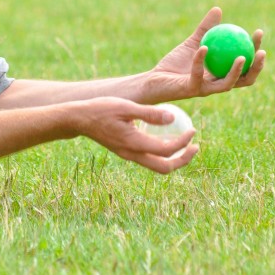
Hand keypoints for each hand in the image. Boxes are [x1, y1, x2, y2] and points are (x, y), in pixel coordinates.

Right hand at [76, 99, 198, 173]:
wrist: (79, 119)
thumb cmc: (101, 109)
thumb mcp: (126, 106)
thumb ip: (149, 113)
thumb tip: (172, 118)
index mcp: (134, 143)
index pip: (166, 150)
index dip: (183, 142)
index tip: (192, 130)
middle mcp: (132, 154)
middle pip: (164, 168)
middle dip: (183, 160)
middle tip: (196, 147)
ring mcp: (128, 155)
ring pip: (157, 166)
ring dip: (174, 159)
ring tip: (186, 145)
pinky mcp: (125, 151)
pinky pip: (149, 158)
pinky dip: (162, 153)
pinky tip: (166, 138)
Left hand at [147, 7, 265, 102]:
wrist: (154, 79)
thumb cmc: (175, 63)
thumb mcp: (193, 42)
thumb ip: (206, 29)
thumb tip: (218, 9)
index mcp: (221, 73)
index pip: (245, 65)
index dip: (256, 51)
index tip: (258, 33)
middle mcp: (217, 83)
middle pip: (245, 79)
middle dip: (257, 66)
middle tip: (261, 50)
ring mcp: (205, 89)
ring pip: (227, 84)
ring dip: (237, 71)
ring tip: (242, 56)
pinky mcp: (191, 90)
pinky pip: (198, 75)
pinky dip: (200, 60)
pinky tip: (203, 48)